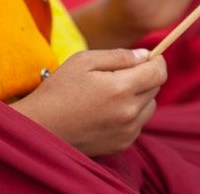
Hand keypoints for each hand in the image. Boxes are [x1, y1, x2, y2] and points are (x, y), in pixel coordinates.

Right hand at [12, 48, 165, 155]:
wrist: (40, 129)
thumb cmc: (59, 90)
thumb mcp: (84, 60)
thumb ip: (119, 56)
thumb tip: (144, 55)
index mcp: (121, 89)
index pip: (159, 72)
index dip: (157, 60)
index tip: (147, 56)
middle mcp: (128, 113)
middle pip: (156, 88)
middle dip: (145, 76)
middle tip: (120, 74)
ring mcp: (126, 132)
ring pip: (150, 107)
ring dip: (140, 96)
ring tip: (114, 93)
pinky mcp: (121, 145)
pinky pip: (139, 124)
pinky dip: (131, 114)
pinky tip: (109, 110)